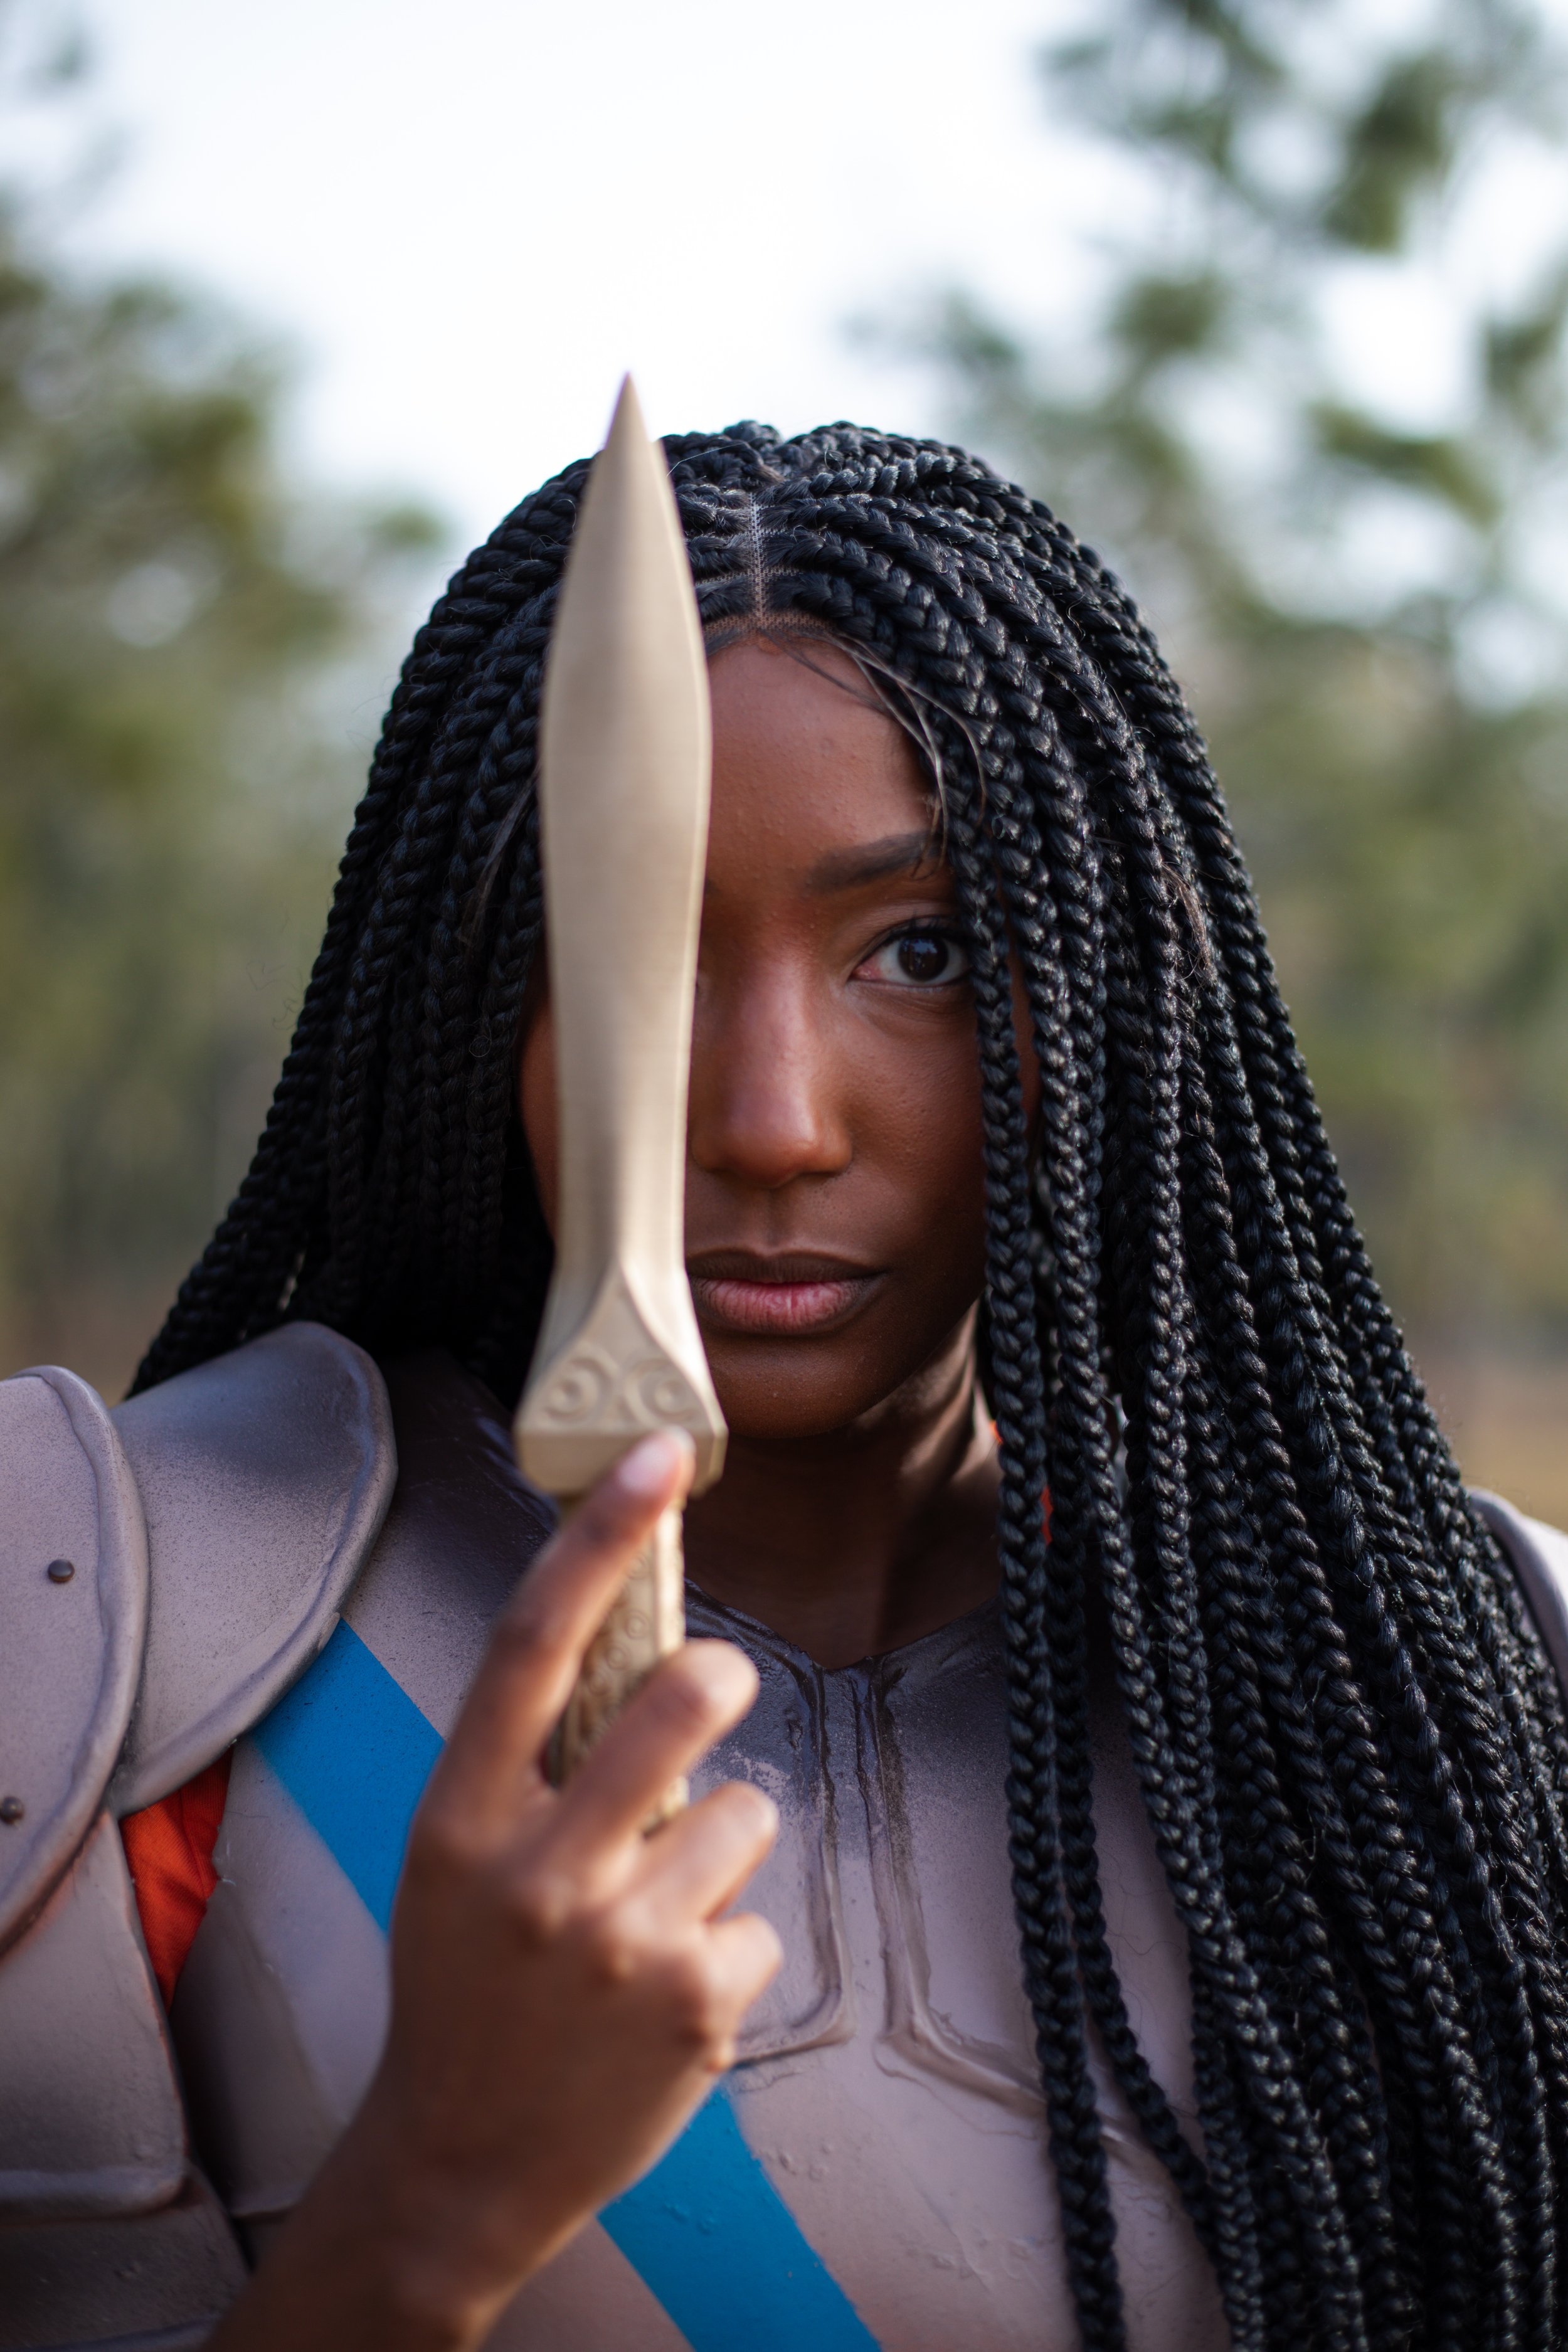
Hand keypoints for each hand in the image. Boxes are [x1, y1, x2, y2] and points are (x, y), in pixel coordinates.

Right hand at [213, 1430, 780, 2351]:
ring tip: (657, 1913)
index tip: (658, 1452)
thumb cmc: (465, 1986)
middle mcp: (538, 1871)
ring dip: (721, 1848)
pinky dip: (729, 1948)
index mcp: (462, 1817)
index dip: (599, 1534)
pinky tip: (668, 1996)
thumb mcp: (454, 1859)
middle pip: (680, 1700)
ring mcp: (620, 1943)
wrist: (458, 2167)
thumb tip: (633, 1643)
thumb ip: (525, 1765)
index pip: (532, 1640)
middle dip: (719, 1677)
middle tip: (715, 1688)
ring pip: (747, 1812)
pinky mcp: (693, 2007)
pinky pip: (761, 1920)